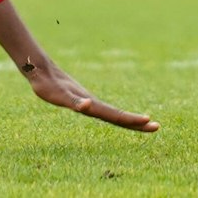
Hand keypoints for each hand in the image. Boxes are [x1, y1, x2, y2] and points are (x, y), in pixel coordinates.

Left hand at [19, 55, 157, 132]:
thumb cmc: (49, 85)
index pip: (117, 116)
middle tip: (156, 127)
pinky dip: (108, 112)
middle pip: (118, 116)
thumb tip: (89, 106)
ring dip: (126, 119)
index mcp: (92, 105)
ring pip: (110, 113)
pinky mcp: (76, 98)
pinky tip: (110, 113)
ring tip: (142, 122)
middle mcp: (92, 104)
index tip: (150, 123)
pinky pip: (94, 107)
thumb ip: (76, 102)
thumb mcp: (63, 96)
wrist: (40, 71)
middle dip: (136, 123)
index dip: (133, 121)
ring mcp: (86, 101)